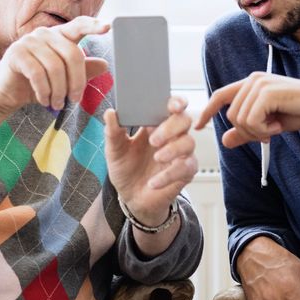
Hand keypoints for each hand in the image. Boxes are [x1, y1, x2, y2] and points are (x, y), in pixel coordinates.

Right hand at [0, 17, 109, 116]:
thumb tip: (105, 65)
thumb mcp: (64, 79)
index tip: (108, 27)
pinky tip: (44, 100)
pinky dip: (44, 91)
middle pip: (72, 54)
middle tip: (74, 100)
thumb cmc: (38, 83)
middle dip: (77, 82)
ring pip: (55, 67)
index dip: (93, 26)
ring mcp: (29, 41)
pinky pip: (38, 74)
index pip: (79, 25)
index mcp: (59, 35)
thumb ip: (83, 70)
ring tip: (57, 104)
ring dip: (59, 91)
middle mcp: (44, 33)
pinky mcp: (16, 53)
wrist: (7, 93)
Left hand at [105, 96, 197, 225]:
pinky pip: (185, 168)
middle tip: (154, 139)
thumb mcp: (115, 150)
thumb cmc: (126, 168)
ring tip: (157, 158)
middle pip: (184, 120)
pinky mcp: (185, 172)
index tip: (173, 105)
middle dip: (171, 127)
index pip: (172, 106)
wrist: (130, 197)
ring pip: (189, 142)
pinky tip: (154, 182)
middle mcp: (172, 135)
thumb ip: (113, 132)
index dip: (177, 102)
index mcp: (156, 123)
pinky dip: (168, 175)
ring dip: (173, 149)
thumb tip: (110, 113)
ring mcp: (180, 153)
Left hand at [195, 72, 299, 147]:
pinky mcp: (266, 92)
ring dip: (258, 131)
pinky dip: (263, 130)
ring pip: (240, 119)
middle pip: (232, 115)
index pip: (220, 96)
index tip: (199, 126)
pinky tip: (278, 125)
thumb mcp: (268, 125)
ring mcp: (259, 84)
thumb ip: (247, 131)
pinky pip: (252, 120)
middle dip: (248, 131)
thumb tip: (225, 140)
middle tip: (268, 133)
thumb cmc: (298, 111)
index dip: (208, 111)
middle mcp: (252, 80)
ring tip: (275, 127)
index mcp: (250, 84)